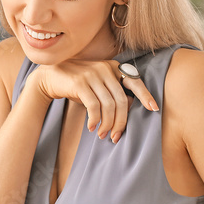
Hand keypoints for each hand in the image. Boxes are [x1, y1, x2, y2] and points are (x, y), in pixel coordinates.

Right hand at [30, 60, 156, 142]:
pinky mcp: (80, 83)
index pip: (134, 81)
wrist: (50, 78)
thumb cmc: (78, 85)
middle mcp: (105, 68)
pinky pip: (94, 106)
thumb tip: (128, 108)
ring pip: (108, 105)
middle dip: (121, 121)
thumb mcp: (98, 86)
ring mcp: (92, 74)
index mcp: (113, 67)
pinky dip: (95, 119)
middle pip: (121, 100)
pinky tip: (91, 127)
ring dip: (107, 124)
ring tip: (102, 134)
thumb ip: (113, 93)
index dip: (145, 95)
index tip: (154, 109)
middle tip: (116, 136)